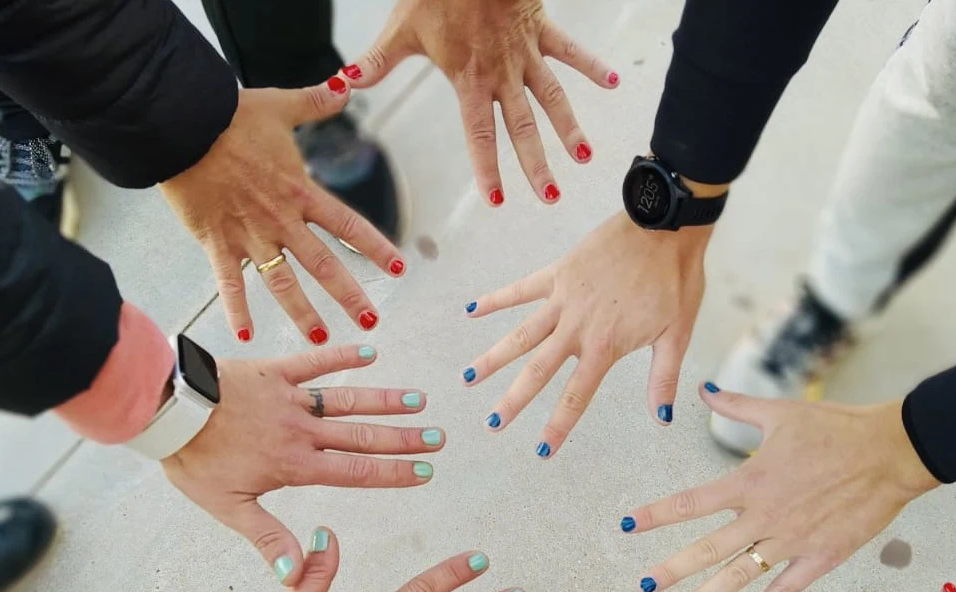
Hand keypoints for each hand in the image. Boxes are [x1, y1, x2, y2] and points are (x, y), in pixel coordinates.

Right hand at [160, 84, 403, 344]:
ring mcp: (249, 235)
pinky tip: (244, 338)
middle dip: (349, 295)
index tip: (398, 269)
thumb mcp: (280, 105)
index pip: (349, 225)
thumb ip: (316, 102)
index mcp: (301, 191)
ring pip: (282, 283)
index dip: (375, 247)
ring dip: (303, 314)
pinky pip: (229, 284)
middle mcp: (281, 220)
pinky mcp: (217, 241)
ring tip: (322, 340)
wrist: (183, 124)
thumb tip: (347, 84)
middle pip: (323, 264)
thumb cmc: (230, 115)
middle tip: (371, 321)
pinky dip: (236, 311)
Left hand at [162, 344, 439, 584]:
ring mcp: (290, 398)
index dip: (393, 473)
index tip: (425, 471)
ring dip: (384, 400)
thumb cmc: (195, 461)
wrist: (170, 411)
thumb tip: (296, 576)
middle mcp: (302, 431)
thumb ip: (269, 539)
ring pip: (347, 400)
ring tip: (418, 400)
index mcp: (295, 465)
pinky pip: (314, 361)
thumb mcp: (229, 508)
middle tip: (438, 437)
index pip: (355, 471)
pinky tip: (369, 351)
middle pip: (362, 436)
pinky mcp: (275, 371)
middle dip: (404, 438)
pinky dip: (342, 355)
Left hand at [343, 0, 615, 203]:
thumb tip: (342, 83)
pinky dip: (592, 66)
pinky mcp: (540, 28)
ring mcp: (526, 52)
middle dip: (536, 164)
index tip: (497, 200)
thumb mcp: (401, 26)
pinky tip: (613, 83)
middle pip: (522, 127)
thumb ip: (375, 61)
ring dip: (569, 128)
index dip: (488, 169)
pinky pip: (570, 51)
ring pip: (552, 98)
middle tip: (549, 197)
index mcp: (469, 79)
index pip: (479, 134)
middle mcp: (502, 73)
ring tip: (584, 158)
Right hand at [463, 212, 708, 456]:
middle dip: (513, 400)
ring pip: (520, 334)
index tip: (541, 451)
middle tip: (492, 423)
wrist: (665, 226)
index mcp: (605, 346)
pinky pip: (520, 289)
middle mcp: (577, 327)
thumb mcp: (677, 334)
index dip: (558, 426)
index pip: (576, 396)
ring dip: (493, 357)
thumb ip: (662, 378)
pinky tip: (471, 310)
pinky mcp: (559, 272)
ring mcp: (563, 299)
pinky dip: (496, 300)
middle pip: (537, 371)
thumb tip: (661, 418)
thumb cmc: (675, 279)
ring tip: (469, 377)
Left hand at [621, 391, 939, 591]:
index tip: (626, 524)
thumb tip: (702, 389)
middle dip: (671, 570)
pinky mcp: (820, 558)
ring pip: (739, 577)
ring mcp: (791, 541)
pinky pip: (784, 590)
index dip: (655, 514)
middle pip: (707, 550)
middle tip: (643, 587)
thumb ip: (735, 405)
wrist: (890, 451)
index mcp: (750, 481)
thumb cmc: (836, 427)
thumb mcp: (780, 412)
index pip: (690, 502)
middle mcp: (764, 516)